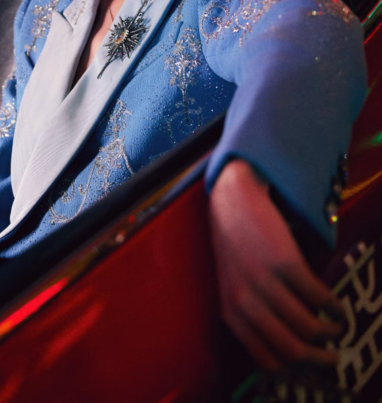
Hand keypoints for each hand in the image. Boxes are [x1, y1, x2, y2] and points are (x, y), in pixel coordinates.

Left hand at [209, 159, 344, 371]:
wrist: (233, 200)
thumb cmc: (234, 243)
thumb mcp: (232, 284)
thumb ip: (250, 315)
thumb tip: (284, 342)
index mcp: (230, 313)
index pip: (267, 359)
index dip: (294, 369)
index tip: (309, 366)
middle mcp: (245, 302)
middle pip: (290, 349)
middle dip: (317, 359)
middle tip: (332, 357)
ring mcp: (265, 282)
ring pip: (307, 327)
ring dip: (329, 332)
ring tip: (337, 327)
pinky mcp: (285, 262)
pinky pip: (317, 295)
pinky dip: (333, 305)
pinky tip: (336, 304)